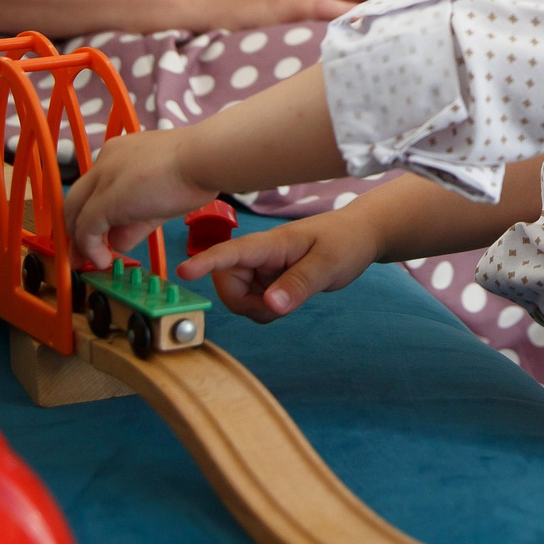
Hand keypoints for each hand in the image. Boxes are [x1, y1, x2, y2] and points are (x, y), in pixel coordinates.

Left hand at [62, 127, 213, 268]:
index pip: (97, 188)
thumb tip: (119, 243)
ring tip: (95, 262)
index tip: (99, 236)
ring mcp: (103, 179)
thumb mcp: (161, 199)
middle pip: (77, 199)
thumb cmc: (195, 171)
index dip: (94, 215)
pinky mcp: (105, 200)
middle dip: (77, 231)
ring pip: (76, 214)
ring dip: (82, 243)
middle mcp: (105, 161)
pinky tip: (103, 261)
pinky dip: (90, 249)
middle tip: (82, 255)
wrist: (204, 159)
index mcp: (120, 153)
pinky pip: (86, 229)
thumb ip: (138, 220)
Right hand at [178, 212, 379, 321]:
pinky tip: (287, 298)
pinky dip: (265, 308)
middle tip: (275, 306)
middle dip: (242, 303)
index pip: (232, 251)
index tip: (183, 271)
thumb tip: (270, 306)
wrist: (361, 235)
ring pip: (238, 295)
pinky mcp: (269, 278)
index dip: (206, 261)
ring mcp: (264, 267)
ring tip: (290, 298)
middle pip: (226, 282)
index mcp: (272, 243)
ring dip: (256, 307)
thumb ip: (299, 285)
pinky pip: (253, 300)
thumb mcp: (329, 265)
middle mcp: (261, 254)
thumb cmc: (346, 241)